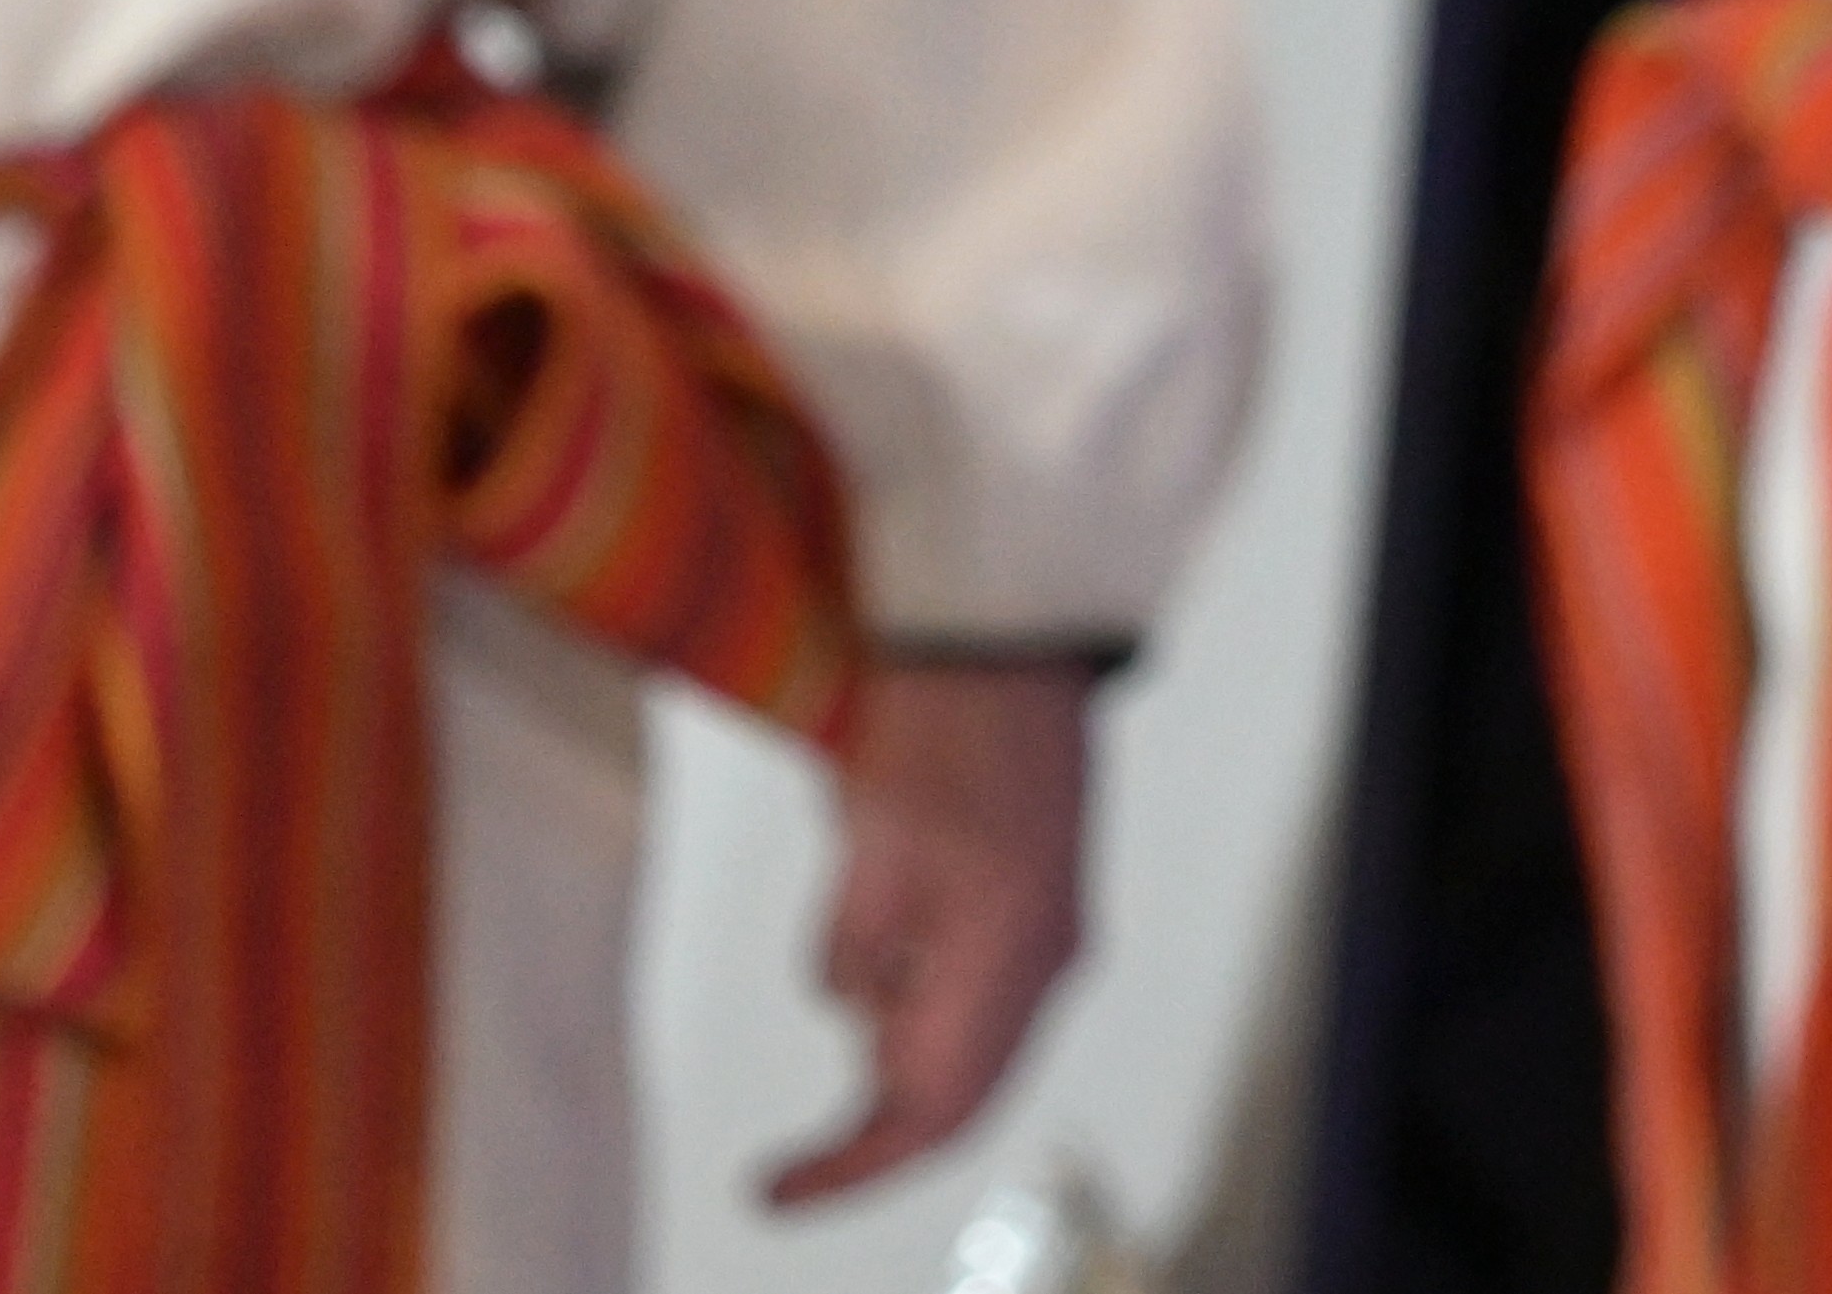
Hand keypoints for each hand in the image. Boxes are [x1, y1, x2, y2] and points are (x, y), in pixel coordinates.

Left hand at [758, 655, 1096, 1211]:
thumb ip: (850, 952)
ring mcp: (1054, 935)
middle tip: (791, 1168)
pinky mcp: (1044, 908)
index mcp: (1006, 953)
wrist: (1011, 639)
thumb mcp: (864, 845)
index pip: (930, 1111)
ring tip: (831, 1035)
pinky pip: (982, 1004)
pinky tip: (880, 982)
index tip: (777, 1192)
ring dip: (897, 1067)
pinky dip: (921, 1018)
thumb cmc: (939, 721)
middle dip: (876, 1135)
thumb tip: (853, 1008)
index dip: (851, 1168)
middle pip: (963, 1097)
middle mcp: (1048, 959)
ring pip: (972, 1053)